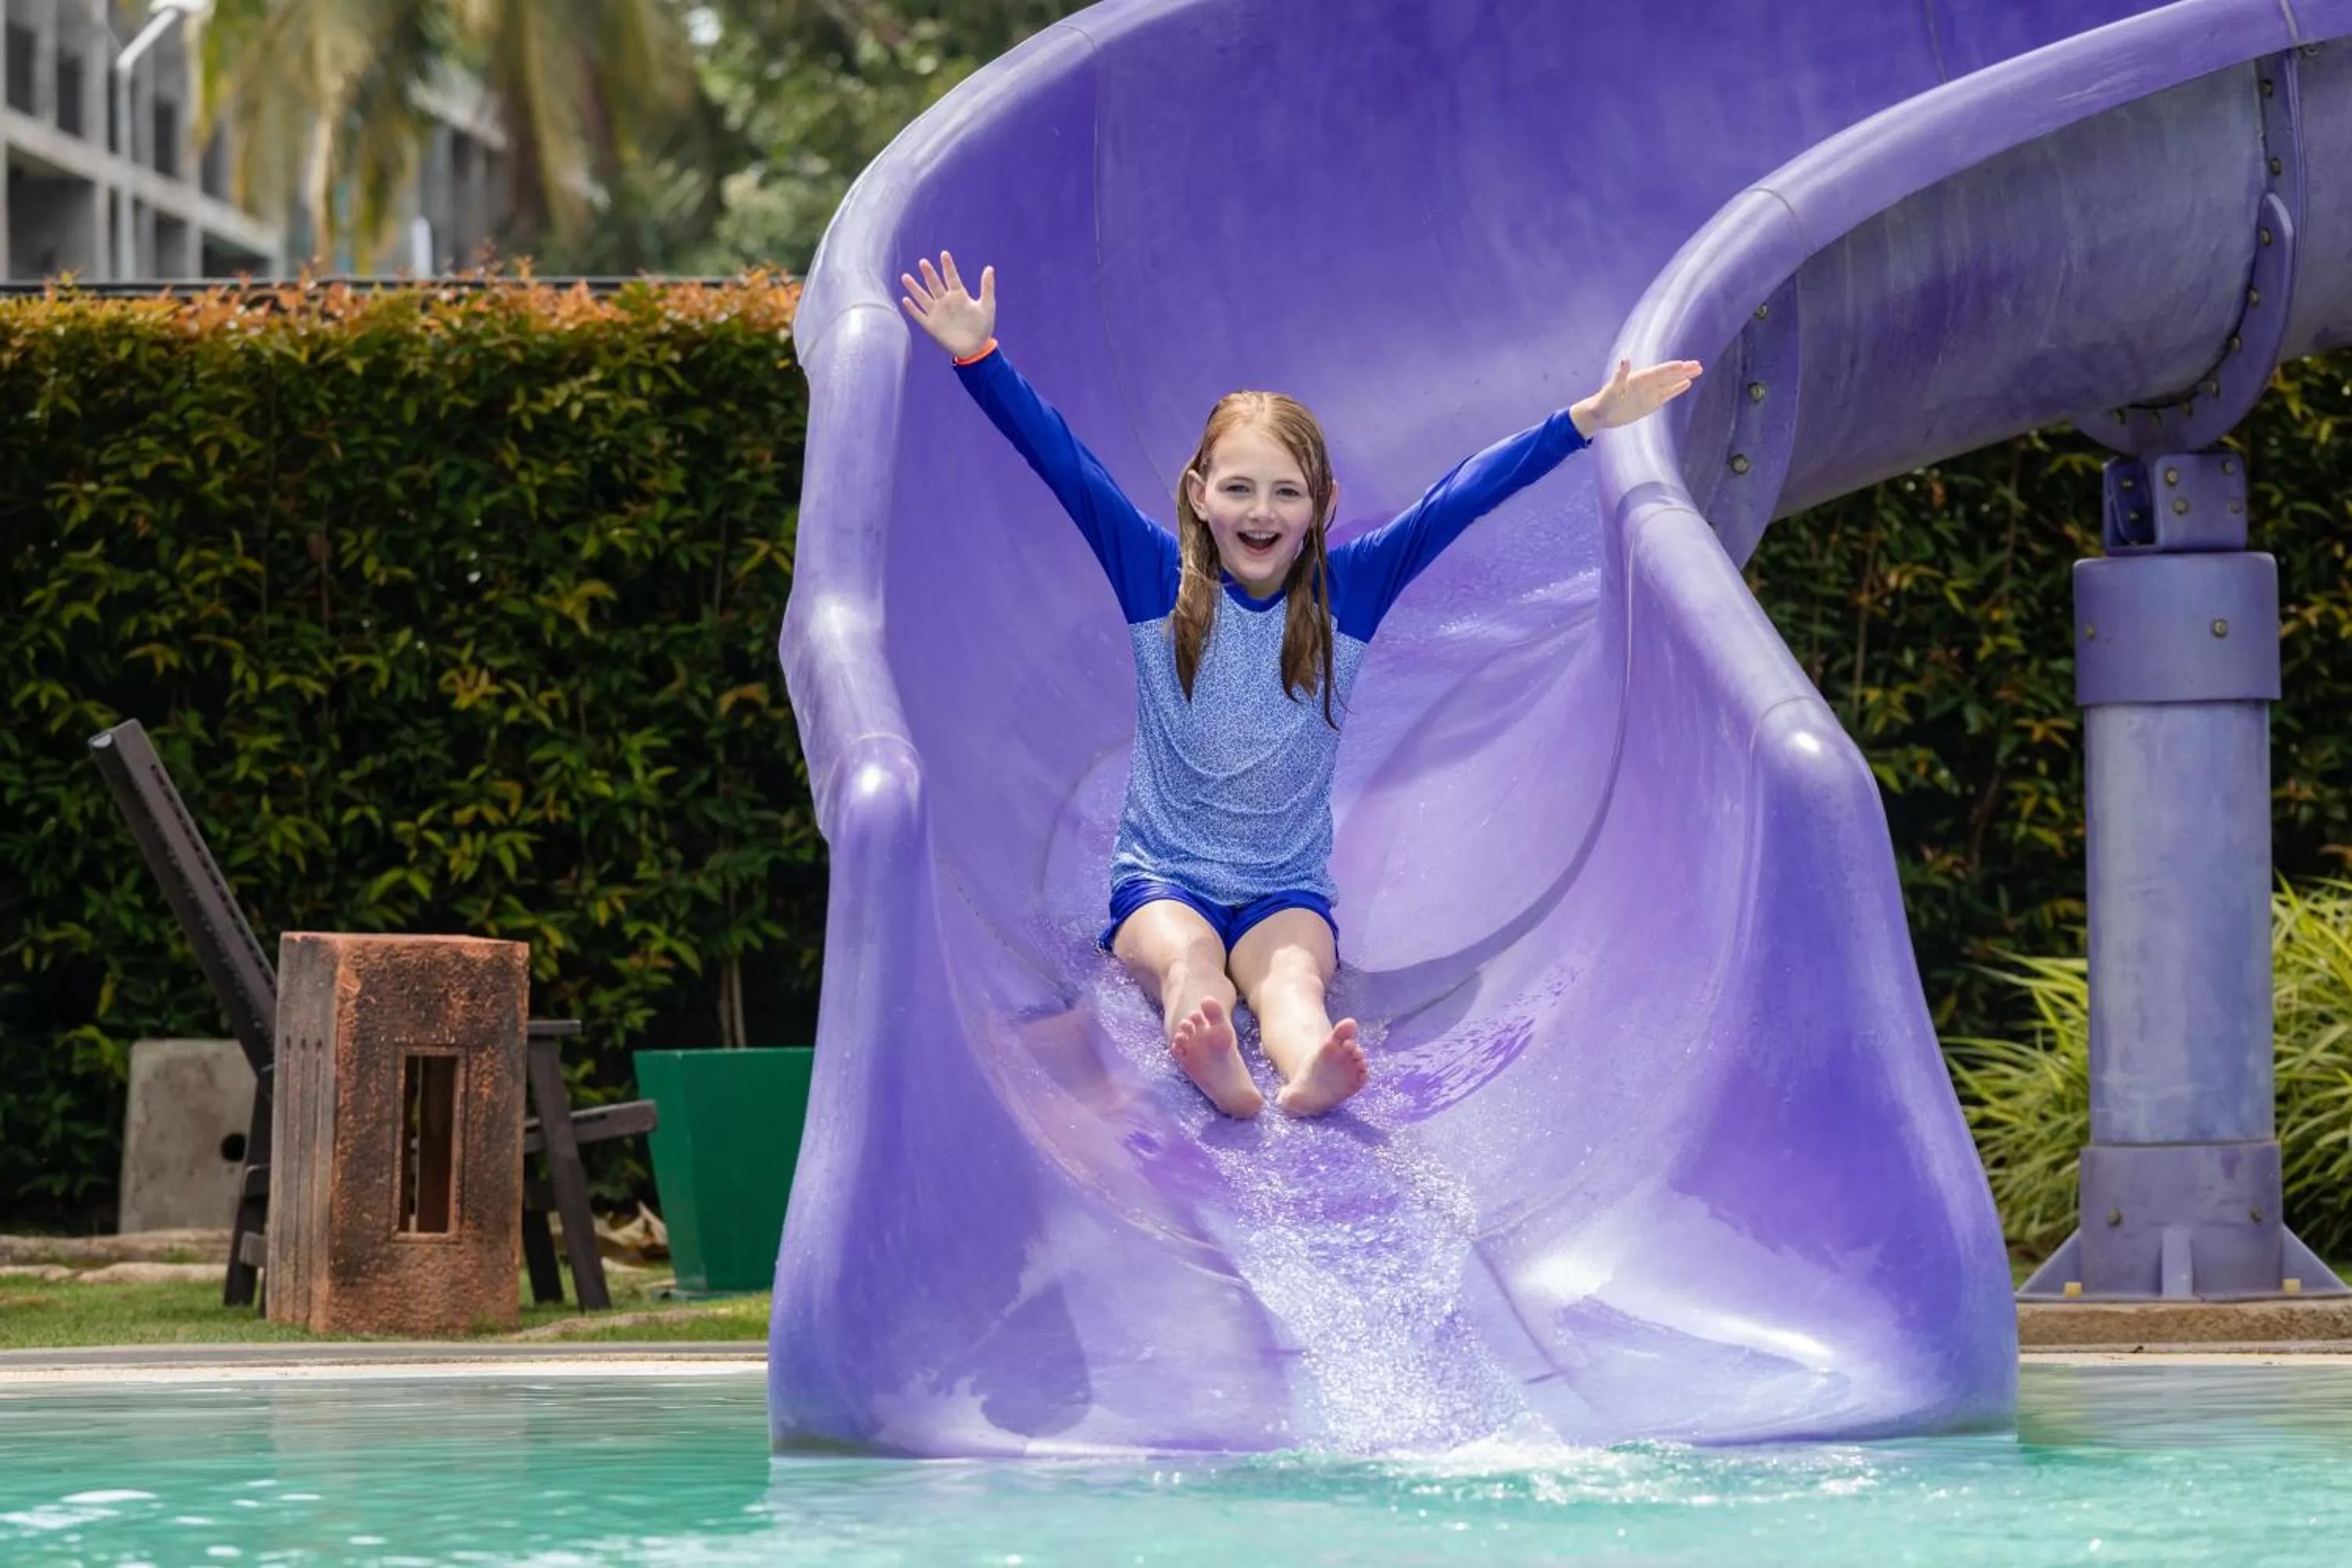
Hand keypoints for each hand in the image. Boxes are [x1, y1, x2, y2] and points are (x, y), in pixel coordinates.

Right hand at [900, 251, 995, 358]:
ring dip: (915, 288)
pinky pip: (920, 316)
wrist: (976, 347)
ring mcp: (938, 313)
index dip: (948, 267)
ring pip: (923, 297)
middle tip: (923, 262)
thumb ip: (987, 288)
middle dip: (929, 274)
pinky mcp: (932, 326)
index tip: (944, 254)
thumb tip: (989, 268)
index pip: (952, 278)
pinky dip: (913, 309)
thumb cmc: (983, 326)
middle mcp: (946, 301)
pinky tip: (905, 300)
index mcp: (959, 295)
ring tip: (906, 277)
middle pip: (935, 285)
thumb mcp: (987, 306)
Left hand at [1570, 358, 1704, 437]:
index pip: (1657, 373)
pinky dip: (1676, 389)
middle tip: (1698, 365)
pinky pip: (1667, 394)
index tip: (1683, 364)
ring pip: (1670, 383)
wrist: (1599, 414)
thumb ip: (1619, 376)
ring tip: (1698, 370)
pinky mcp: (1651, 403)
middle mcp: (1646, 384)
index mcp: (1637, 379)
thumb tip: (1625, 359)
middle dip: (1682, 371)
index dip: (1669, 369)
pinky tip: (1687, 384)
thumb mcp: (1610, 391)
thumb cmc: (1603, 402)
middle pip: (1667, 376)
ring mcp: (1649, 393)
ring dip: (1683, 377)